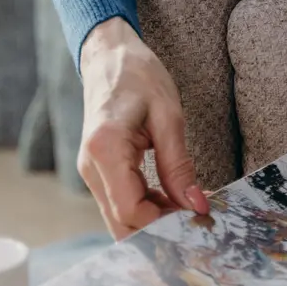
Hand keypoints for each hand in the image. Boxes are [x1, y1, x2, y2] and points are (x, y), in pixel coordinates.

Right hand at [78, 17, 210, 237]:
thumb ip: (179, 166)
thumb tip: (196, 205)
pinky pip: (120, 202)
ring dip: (154, 220)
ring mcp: (90, 171)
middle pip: (121, 223)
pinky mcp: (97, 171)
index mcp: (105, 148)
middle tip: (196, 220)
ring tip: (189, 207)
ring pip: (120, 217)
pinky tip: (172, 198)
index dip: (164, 223)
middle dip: (159, 230)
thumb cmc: (139, 76)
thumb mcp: (169, 116)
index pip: (130, 210)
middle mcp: (90, 166)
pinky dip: (146, 208)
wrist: (110, 56)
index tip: (196, 218)